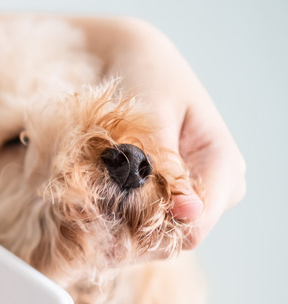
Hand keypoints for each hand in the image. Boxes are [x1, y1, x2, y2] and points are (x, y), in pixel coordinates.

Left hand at [89, 17, 245, 248]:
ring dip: (117, 226)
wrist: (137, 62)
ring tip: (86, 197)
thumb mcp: (151, 115)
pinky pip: (143, 226)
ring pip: (154, 238)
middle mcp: (217, 189)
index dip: (146, 234)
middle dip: (126, 232)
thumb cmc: (146, 78)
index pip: (192, 229)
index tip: (101, 219)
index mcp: (223, 165)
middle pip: (171, 240)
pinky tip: (93, 199)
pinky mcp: (171, 200)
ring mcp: (193, 197)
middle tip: (82, 207)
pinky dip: (116, 218)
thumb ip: (163, 163)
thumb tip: (185, 211)